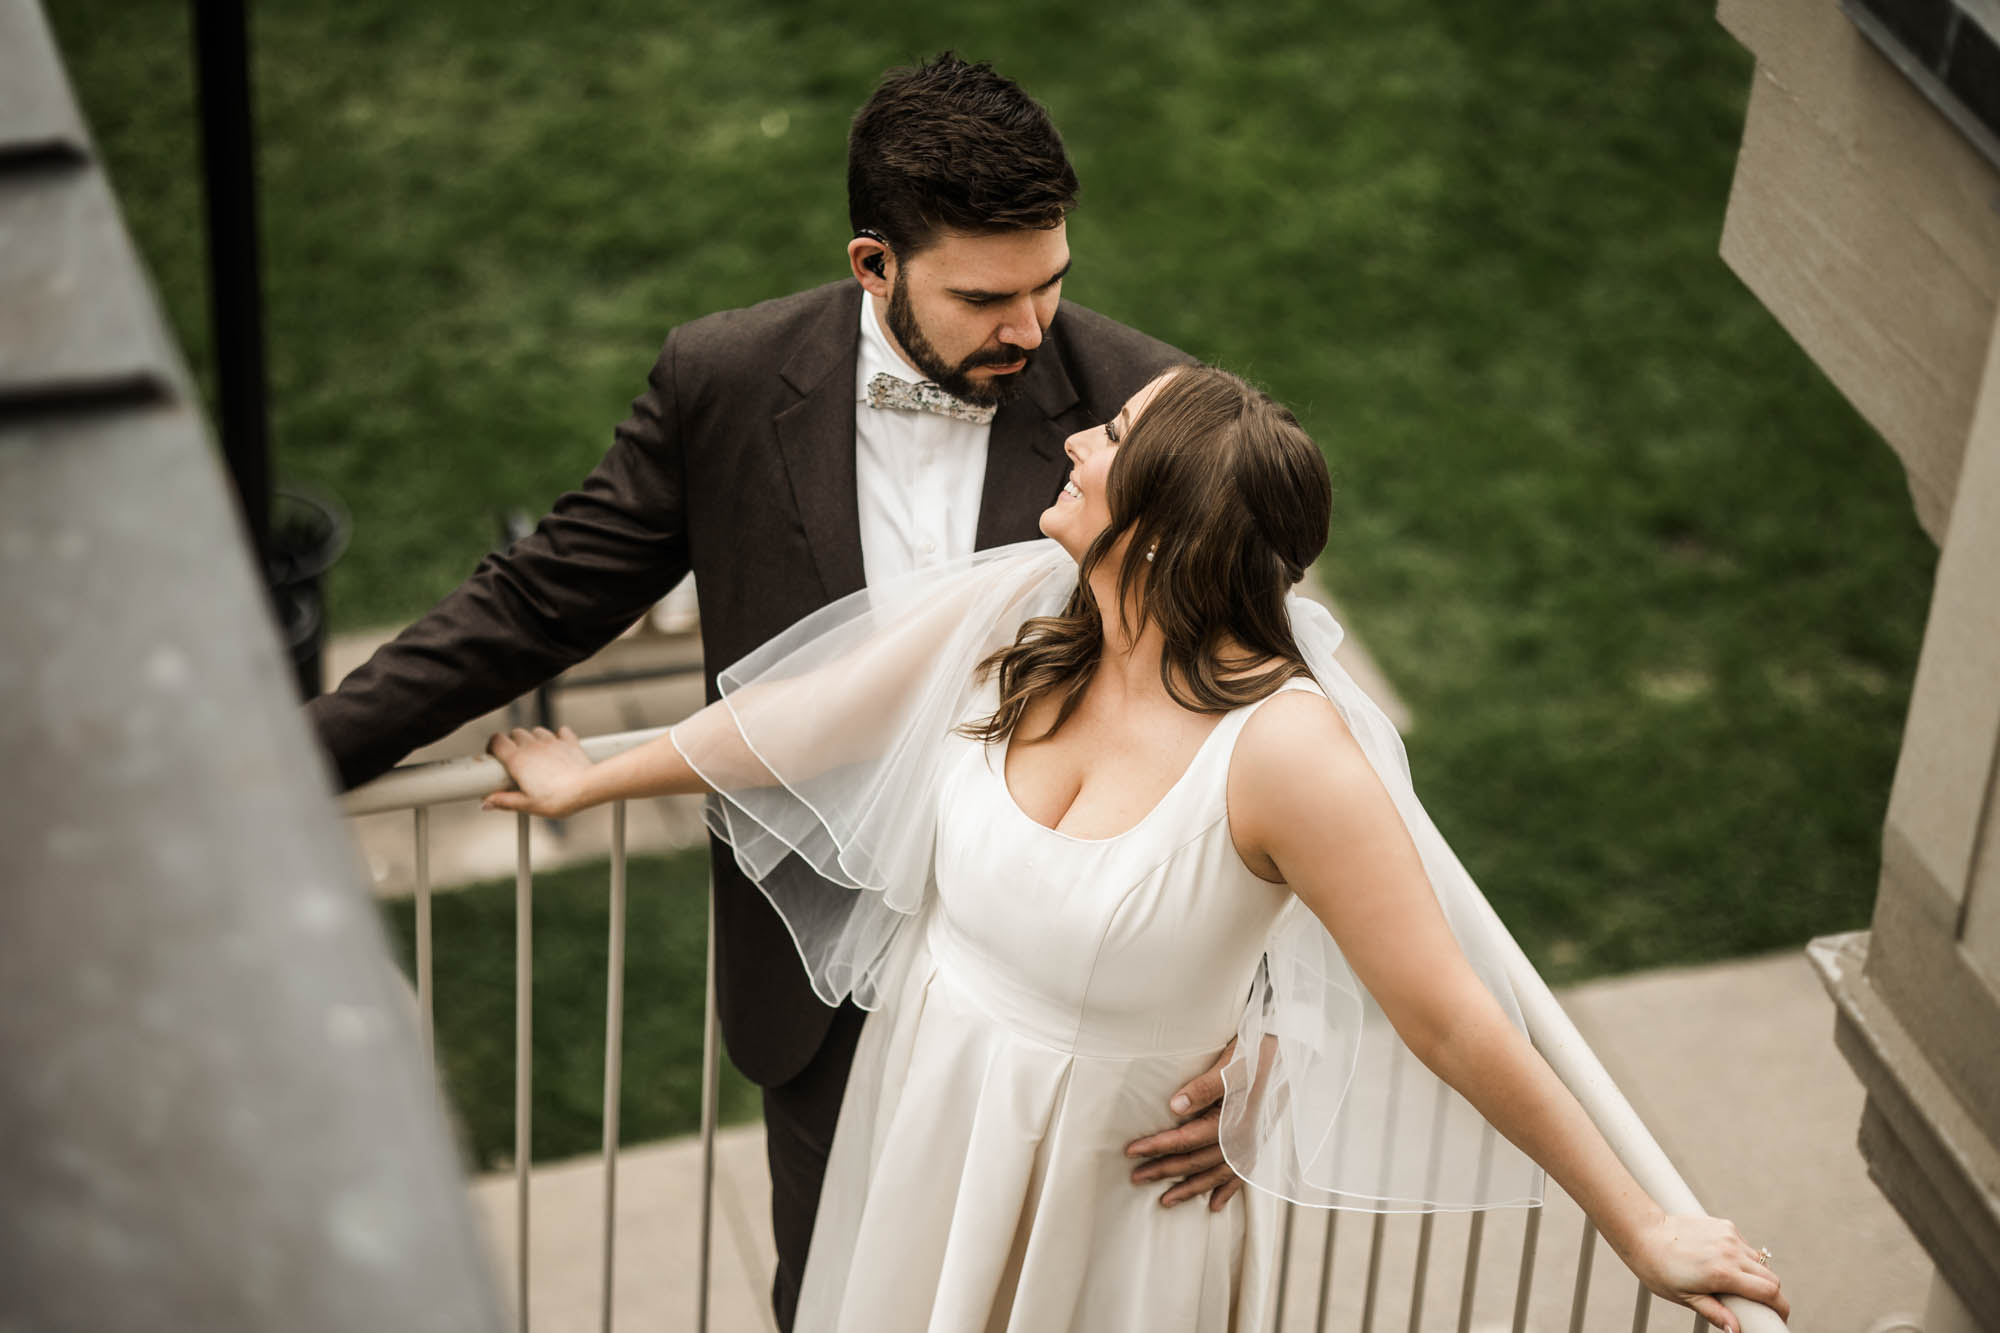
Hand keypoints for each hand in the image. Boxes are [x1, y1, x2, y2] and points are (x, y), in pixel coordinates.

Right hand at [483, 726, 590, 817]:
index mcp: (518, 760)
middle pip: (515, 733)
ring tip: (537, 755)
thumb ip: (504, 801)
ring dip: (534, 739)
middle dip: (512, 742)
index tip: (494, 756)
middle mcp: (532, 746)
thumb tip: (486, 803)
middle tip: (516, 759)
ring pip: (536, 730)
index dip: (492, 746)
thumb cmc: (557, 799)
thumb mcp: (527, 805)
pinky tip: (558, 747)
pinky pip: (561, 731)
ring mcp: (551, 742)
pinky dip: (558, 737)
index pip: (496, 740)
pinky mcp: (568, 742)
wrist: (586, 788)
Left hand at [1123, 1041, 1240, 1210]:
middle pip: (1195, 1161)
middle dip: (1164, 1171)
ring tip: (1166, 1200)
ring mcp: (1251, 1142)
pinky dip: (1227, 1191)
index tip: (1131, 1152)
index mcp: (1231, 1121)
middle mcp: (1241, 1138)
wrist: (1290, 1051)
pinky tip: (1214, 1205)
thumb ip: (1203, 1087)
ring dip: (1190, 1188)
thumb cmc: (1257, 1053)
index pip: (1185, 1140)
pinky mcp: (1257, 1140)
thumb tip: (1174, 1107)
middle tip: (1135, 1178)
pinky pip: (1240, 1174)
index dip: (1156, 1147)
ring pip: (1215, 1174)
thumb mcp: (1229, 1065)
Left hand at [1626, 1213, 1787, 1331]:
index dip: (1781, 1308)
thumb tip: (1736, 1330)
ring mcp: (1729, 1235)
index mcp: (1722, 1273)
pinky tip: (1723, 1262)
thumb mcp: (1685, 1298)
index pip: (1769, 1292)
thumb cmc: (1659, 1269)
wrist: (1644, 1233)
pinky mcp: (1725, 1225)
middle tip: (1758, 1304)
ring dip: (1755, 1275)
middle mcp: (1730, 1252)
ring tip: (1733, 1283)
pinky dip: (1742, 1257)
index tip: (1780, 1317)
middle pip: (1770, 1278)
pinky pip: (1745, 1246)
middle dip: (1771, 1294)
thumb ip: (1715, 1313)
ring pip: (1758, 1261)